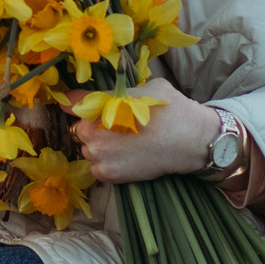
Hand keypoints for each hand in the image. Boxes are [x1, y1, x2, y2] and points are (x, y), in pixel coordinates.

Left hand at [69, 77, 221, 184]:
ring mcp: (97, 155)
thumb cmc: (170, 109)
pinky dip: (107, 166)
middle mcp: (90, 131)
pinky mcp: (107, 174)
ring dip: (100, 149)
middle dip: (94, 129)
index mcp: (97, 107)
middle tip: (117, 130)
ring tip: (126, 146)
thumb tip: (88, 94)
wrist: (190, 140)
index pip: (74, 105)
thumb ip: (112, 93)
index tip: (82, 108)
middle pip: (81, 130)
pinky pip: (97, 169)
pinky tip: (127, 158)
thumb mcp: (142, 89)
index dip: (80, 106)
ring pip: (89, 151)